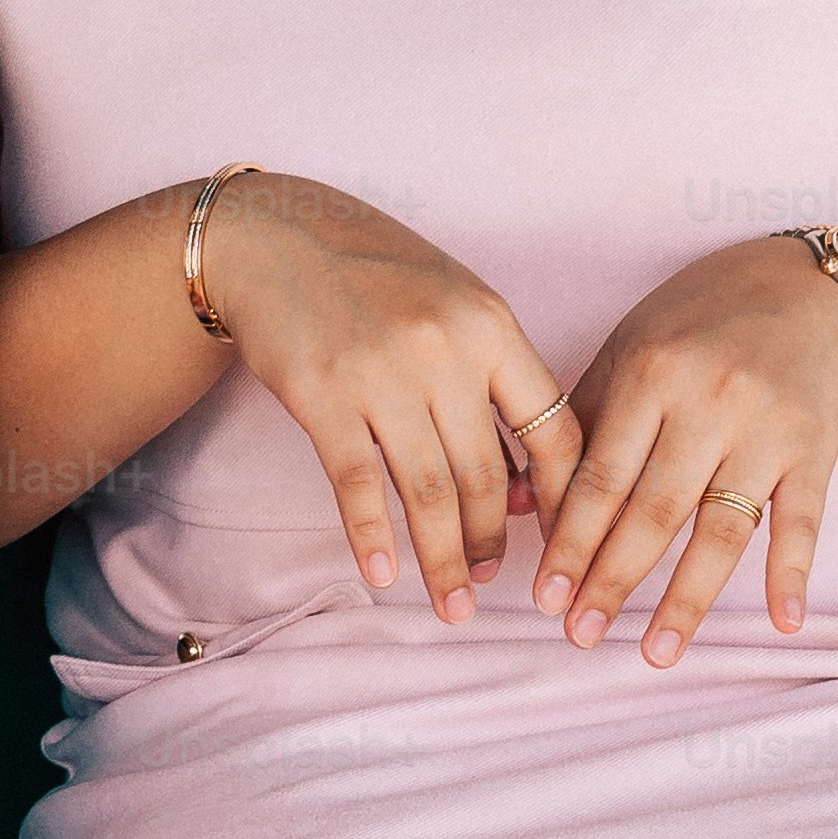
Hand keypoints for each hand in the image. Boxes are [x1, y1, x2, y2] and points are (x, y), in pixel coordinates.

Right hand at [199, 175, 572, 623]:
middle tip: (490, 580)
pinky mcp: (322, 395)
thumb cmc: (374, 272)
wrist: (273, 235)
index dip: (564, 498)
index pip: (553, 430)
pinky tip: (383, 576)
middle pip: (487, 475)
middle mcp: (444, 349)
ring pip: (429, 492)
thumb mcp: (455, 300)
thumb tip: (524, 482)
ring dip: (444, 560)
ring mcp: (382, 373)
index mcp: (492, 325)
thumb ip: (494, 375)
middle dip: (492, 542)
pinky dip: (373, 538)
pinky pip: (358, 485)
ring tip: (453, 603)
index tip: (562, 542)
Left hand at [533, 234, 837, 663]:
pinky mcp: (816, 449)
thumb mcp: (629, 348)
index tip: (546, 598)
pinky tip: (779, 621)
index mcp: (650, 374)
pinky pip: (804, 521)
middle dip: (613, 580)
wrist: (803, 289)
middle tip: (581, 635)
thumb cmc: (697, 321)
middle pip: (655, 510)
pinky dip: (792, 571)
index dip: (571, 542)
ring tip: (657, 652)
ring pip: (723, 528)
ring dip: (688, 597)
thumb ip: (578, 422)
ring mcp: (767, 429)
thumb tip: (518, 506)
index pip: (602, 476)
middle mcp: (709, 402)